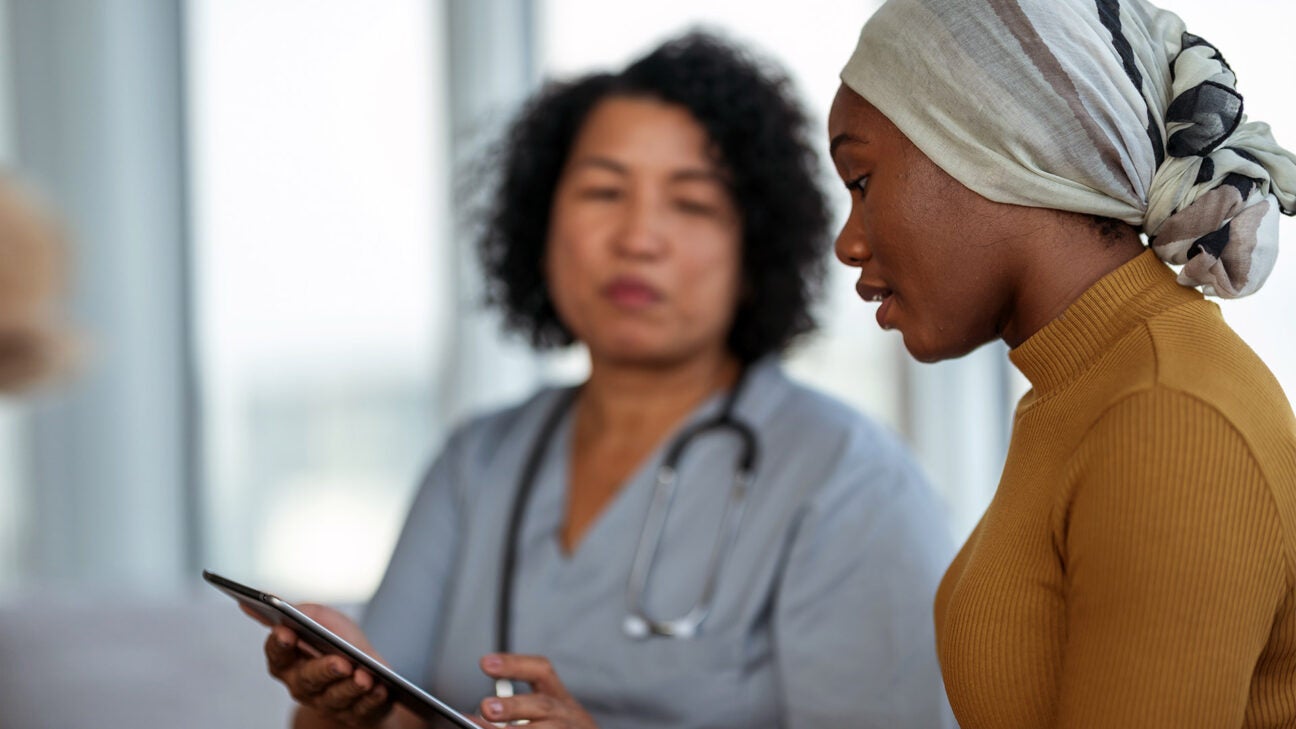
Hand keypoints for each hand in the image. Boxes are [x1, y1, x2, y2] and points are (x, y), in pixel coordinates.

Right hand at [253, 602, 393, 726]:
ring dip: (351, 687)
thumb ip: (301, 612)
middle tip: (340, 662)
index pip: (277, 655)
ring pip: (336, 698)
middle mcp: (304, 686)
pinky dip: (372, 699)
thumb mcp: (323, 619)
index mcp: (289, 662)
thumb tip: (269, 598)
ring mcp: (328, 703)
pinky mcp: (354, 714)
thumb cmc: (339, 642)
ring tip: (364, 677)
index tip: (286, 632)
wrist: (368, 672)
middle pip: (308, 680)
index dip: (279, 645)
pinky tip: (380, 687)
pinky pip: (362, 710)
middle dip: (323, 670)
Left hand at [476, 654, 598, 728]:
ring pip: (548, 728)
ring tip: (486, 727)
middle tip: (487, 707)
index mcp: (560, 701)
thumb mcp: (547, 716)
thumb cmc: (562, 728)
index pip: (541, 671)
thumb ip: (517, 712)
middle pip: (543, 705)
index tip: (486, 663)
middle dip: (514, 706)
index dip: (514, 665)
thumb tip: (478, 716)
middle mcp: (569, 715)